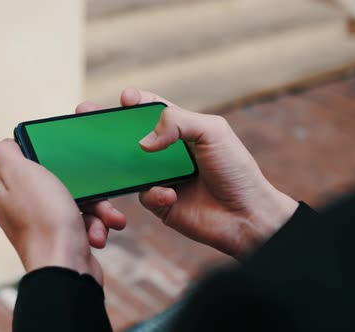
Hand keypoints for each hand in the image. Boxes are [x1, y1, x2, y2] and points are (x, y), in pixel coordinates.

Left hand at [0, 139, 106, 283]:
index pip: (27, 163)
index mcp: (7, 190)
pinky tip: (99, 236)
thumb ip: (5, 153)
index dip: (48, 158)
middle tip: (99, 191)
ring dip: (98, 210)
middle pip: (59, 182)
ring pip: (77, 203)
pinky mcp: (63, 241)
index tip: (65, 159)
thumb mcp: (20, 173)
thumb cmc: (45, 220)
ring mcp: (43, 226)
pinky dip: (96, 228)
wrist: (65, 269)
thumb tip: (6, 144)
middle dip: (85, 187)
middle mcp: (22, 208)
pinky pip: (84, 224)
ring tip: (109, 219)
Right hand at [122, 88, 298, 258]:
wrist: (246, 215)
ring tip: (142, 165)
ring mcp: (163, 178)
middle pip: (135, 136)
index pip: (154, 110)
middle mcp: (169, 153)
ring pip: (133, 167)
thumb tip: (143, 142)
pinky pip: (143, 194)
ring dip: (134, 166)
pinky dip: (155, 193)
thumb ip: (178, 122)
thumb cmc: (236, 170)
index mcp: (184, 130)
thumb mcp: (212, 132)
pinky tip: (173, 195)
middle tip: (108, 126)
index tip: (126, 98)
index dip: (137, 101)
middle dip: (119, 131)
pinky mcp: (160, 203)